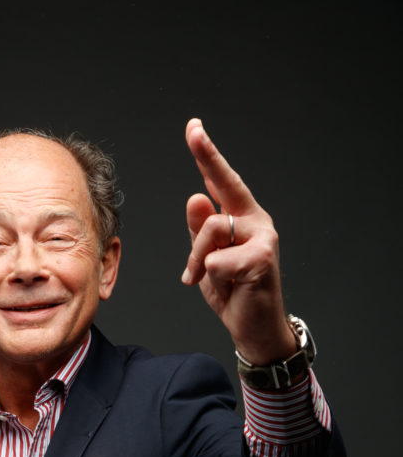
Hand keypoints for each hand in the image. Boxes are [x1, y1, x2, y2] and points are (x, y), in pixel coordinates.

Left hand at [180, 118, 296, 365]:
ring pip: (210, 229)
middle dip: (208, 156)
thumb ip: (200, 232)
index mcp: (241, 218)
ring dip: (197, 259)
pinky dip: (212, 276)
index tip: (194, 128)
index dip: (207, 155)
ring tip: (202, 277)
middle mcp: (255, 220)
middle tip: (194, 130)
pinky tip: (229, 286)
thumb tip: (195, 197)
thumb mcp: (207, 260)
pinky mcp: (263, 257)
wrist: (254, 328)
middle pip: (223, 186)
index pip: (222, 182)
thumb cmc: (234, 293)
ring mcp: (262, 236)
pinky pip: (218, 259)